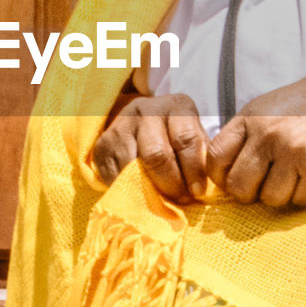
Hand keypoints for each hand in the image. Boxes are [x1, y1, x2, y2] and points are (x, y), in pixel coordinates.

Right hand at [91, 93, 209, 202]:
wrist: (142, 119)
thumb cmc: (177, 135)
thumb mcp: (195, 136)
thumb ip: (202, 157)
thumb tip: (204, 191)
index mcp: (176, 105)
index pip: (186, 139)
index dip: (193, 170)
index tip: (198, 191)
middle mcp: (146, 110)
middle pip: (157, 154)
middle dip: (171, 184)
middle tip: (180, 199)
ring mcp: (120, 125)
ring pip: (132, 166)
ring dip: (148, 191)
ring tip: (161, 200)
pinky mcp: (102, 144)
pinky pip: (114, 175)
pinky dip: (128, 190)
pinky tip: (141, 194)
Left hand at [207, 73, 305, 209]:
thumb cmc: (305, 106)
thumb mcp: (265, 109)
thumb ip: (243, 136)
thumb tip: (221, 176)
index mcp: (250, 118)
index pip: (216, 158)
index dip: (221, 177)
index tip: (232, 180)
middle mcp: (268, 134)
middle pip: (239, 187)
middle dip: (249, 194)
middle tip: (263, 186)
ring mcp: (294, 151)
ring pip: (271, 199)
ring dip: (281, 195)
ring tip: (292, 177)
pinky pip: (300, 200)